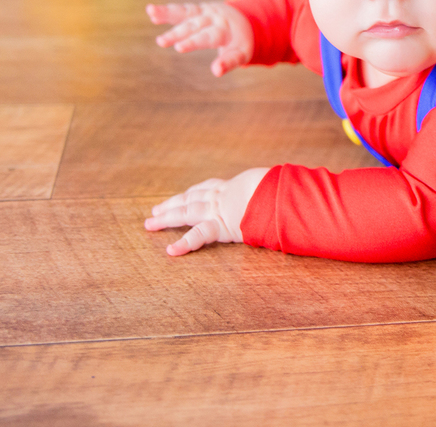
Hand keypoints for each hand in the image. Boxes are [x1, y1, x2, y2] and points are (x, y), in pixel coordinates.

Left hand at [144, 168, 269, 255]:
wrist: (277, 191)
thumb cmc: (279, 188)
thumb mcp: (273, 185)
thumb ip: (271, 189)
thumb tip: (283, 190)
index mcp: (234, 186)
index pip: (208, 187)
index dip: (194, 192)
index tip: (185, 195)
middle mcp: (221, 196)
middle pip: (190, 198)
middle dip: (172, 204)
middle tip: (156, 210)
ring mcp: (217, 210)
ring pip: (185, 212)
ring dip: (167, 218)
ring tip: (151, 223)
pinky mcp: (219, 226)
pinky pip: (198, 235)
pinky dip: (184, 243)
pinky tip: (171, 251)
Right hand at [146, 1, 253, 76]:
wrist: (245, 20)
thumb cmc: (240, 42)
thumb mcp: (241, 54)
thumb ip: (229, 62)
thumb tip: (216, 72)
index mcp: (226, 30)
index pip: (209, 37)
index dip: (193, 42)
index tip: (179, 48)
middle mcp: (214, 18)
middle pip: (195, 26)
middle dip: (178, 33)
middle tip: (162, 42)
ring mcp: (205, 12)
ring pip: (186, 13)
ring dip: (168, 13)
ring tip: (151, 13)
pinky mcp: (197, 10)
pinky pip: (181, 10)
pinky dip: (167, 11)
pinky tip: (151, 12)